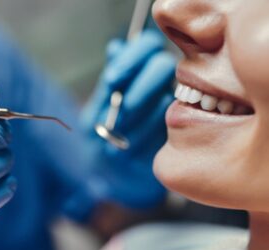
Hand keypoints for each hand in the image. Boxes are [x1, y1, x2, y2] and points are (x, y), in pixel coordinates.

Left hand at [77, 29, 175, 211]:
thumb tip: (115, 48)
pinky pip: (171, 127)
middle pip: (163, 67)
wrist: (115, 176)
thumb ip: (109, 85)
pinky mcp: (183, 133)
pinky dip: (145, 138)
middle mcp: (161, 86)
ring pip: (165, 99)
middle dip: (138, 91)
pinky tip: (130, 149)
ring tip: (118, 137)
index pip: (146, 45)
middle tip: (121, 113)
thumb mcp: (95, 113)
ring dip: (138, 120)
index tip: (112, 81)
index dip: (131, 58)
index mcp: (140, 73)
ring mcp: (175, 108)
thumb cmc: (102, 139)